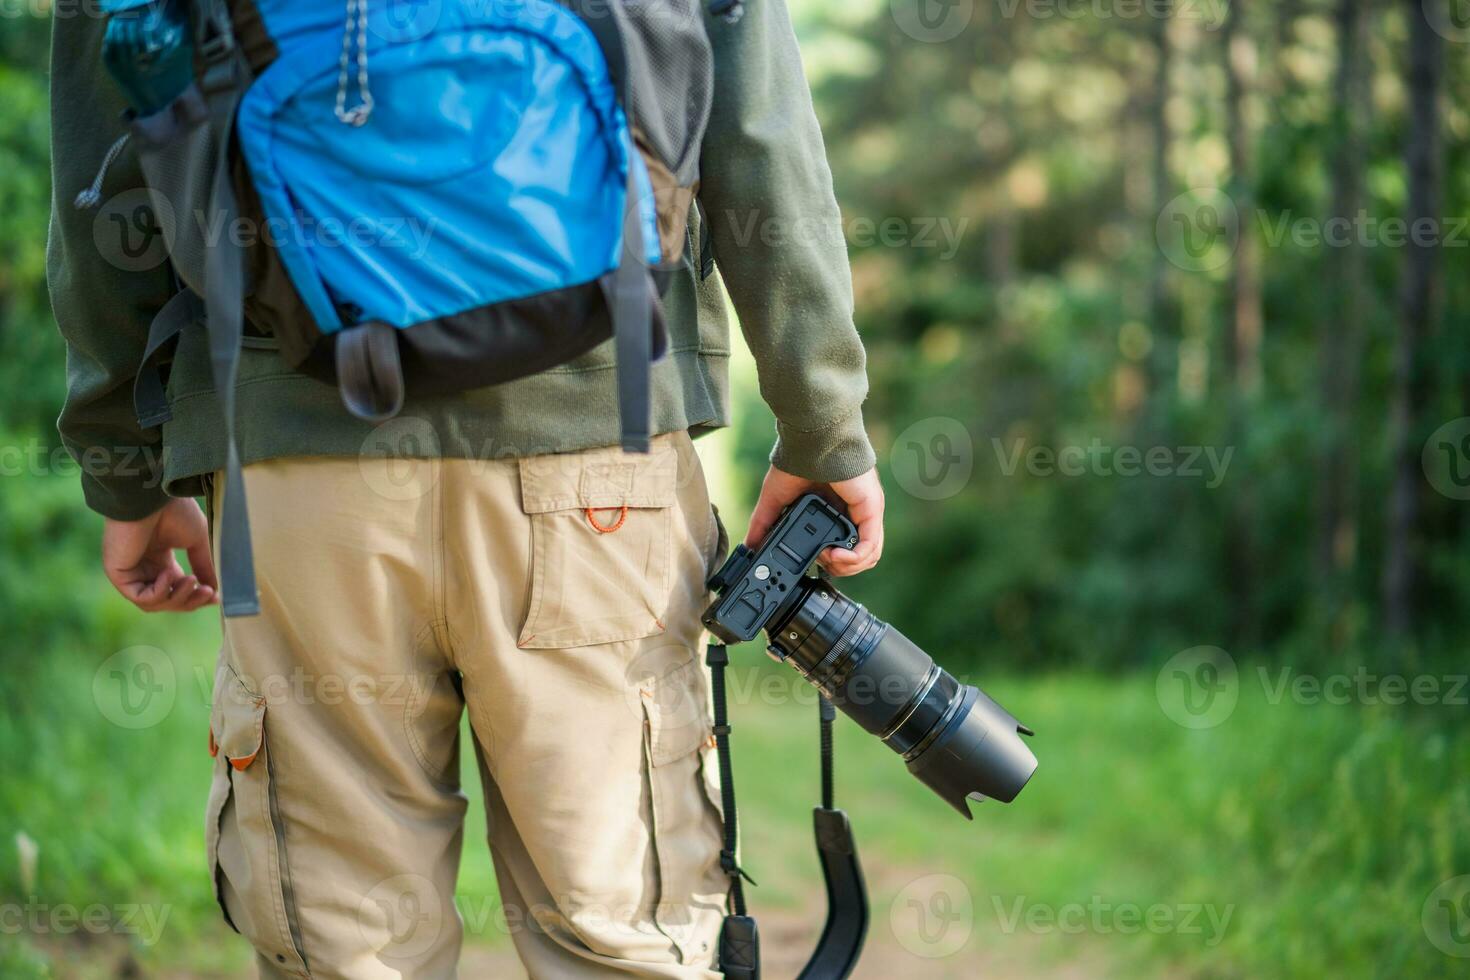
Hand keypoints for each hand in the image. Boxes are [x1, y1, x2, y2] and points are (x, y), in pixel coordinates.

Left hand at [102, 497, 218, 612]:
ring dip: (177, 598)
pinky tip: (169, 574)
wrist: (152, 496)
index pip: (176, 588)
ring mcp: (129, 571)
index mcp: (159, 558)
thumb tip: (216, 590)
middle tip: (208, 592)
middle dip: (190, 600)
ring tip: (191, 580)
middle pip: (167, 600)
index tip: (216, 596)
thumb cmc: (174, 511)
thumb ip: (204, 566)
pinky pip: (140, 597)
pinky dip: (159, 593)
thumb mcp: (197, 542)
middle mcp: (143, 566)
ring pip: (154, 603)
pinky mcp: (118, 573)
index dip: (196, 596)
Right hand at [745, 465, 884, 575]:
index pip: (846, 547)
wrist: (811, 443)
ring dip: (847, 567)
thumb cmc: (798, 461)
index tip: (814, 561)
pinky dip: (853, 559)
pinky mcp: (870, 510)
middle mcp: (856, 513)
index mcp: (838, 510)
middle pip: (861, 557)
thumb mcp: (776, 499)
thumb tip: (750, 544)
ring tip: (827, 560)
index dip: (831, 562)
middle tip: (821, 562)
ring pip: (869, 556)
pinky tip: (834, 556)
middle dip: (839, 568)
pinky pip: (870, 546)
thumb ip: (764, 523)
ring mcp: (866, 512)